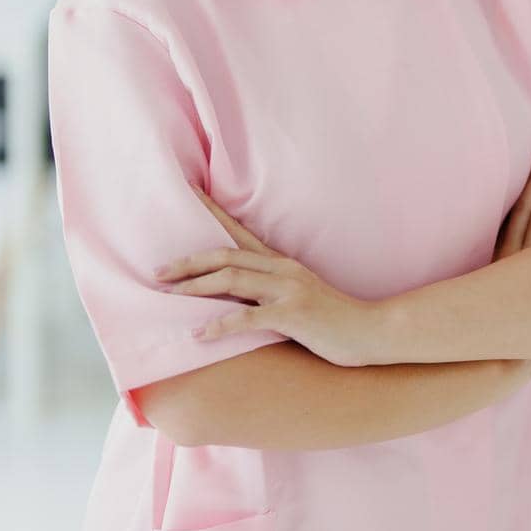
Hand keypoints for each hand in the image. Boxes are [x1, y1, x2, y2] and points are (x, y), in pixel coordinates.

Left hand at [152, 185, 380, 368]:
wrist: (372, 331)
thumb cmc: (333, 319)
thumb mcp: (299, 295)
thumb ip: (269, 289)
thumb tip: (234, 293)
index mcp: (281, 263)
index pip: (237, 232)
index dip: (210, 213)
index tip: (185, 196)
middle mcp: (282, 269)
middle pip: (226, 254)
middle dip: (189, 262)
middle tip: (158, 273)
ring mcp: (288, 290)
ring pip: (232, 279)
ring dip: (197, 287)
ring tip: (170, 297)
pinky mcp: (293, 315)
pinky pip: (248, 317)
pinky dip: (220, 325)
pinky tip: (199, 334)